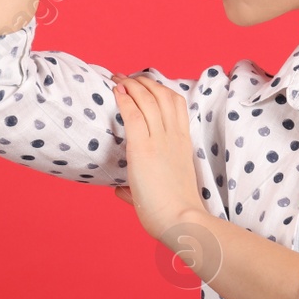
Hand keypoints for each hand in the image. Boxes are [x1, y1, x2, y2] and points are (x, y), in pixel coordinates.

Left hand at [109, 71, 208, 241]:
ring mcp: (159, 141)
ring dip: (131, 84)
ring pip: (148, 99)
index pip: (176, 104)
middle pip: (161, 94)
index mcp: (182, 144)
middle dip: (143, 81)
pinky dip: (124, 98)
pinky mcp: (143, 148)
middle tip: (127, 77)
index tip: (144, 85)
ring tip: (118, 78)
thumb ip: (139, 188)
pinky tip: (116, 92)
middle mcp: (173, 137)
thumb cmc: (173, 213)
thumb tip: (121, 191)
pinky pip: (133, 114)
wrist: (181, 220)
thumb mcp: (162, 193)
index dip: (160, 89)